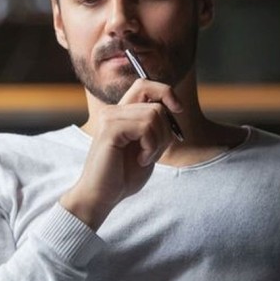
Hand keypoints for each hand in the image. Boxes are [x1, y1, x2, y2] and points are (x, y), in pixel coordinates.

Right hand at [61, 79, 182, 230]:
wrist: (102, 196)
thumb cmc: (123, 176)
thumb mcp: (146, 146)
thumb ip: (155, 126)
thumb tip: (173, 107)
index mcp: (121, 113)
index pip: (145, 84)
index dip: (166, 92)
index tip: (177, 110)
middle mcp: (113, 111)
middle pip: (156, 103)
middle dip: (166, 130)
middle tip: (154, 151)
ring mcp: (109, 118)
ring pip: (154, 115)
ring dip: (158, 142)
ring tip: (145, 157)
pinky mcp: (110, 129)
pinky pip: (146, 127)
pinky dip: (151, 146)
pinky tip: (141, 160)